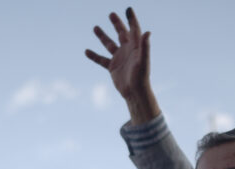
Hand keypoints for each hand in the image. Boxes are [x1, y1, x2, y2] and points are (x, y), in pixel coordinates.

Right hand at [84, 7, 160, 123]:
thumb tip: (148, 32)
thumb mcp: (143, 61)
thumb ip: (145, 46)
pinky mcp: (112, 67)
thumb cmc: (141, 77)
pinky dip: (94, 56)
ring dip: (102, 36)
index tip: (128, 9)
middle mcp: (127, 50)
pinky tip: (86, 51)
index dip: (131, 19)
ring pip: (109, 44)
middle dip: (117, 24)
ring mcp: (119, 58)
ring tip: (95, 27)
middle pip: (121, 33)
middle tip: (111, 14)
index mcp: (136, 47)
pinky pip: (101, 59)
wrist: (135, 93)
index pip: (134, 29)